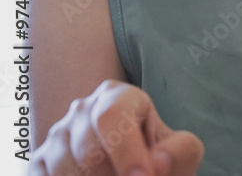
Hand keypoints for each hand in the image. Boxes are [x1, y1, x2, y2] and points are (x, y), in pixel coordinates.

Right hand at [29, 80, 203, 175]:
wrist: (134, 172)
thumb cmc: (159, 159)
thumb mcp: (180, 152)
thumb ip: (180, 152)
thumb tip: (158, 162)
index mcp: (117, 96)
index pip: (111, 114)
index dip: (127, 151)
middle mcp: (81, 110)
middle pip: (88, 149)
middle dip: (115, 175)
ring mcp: (56, 137)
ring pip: (66, 170)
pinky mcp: (39, 163)